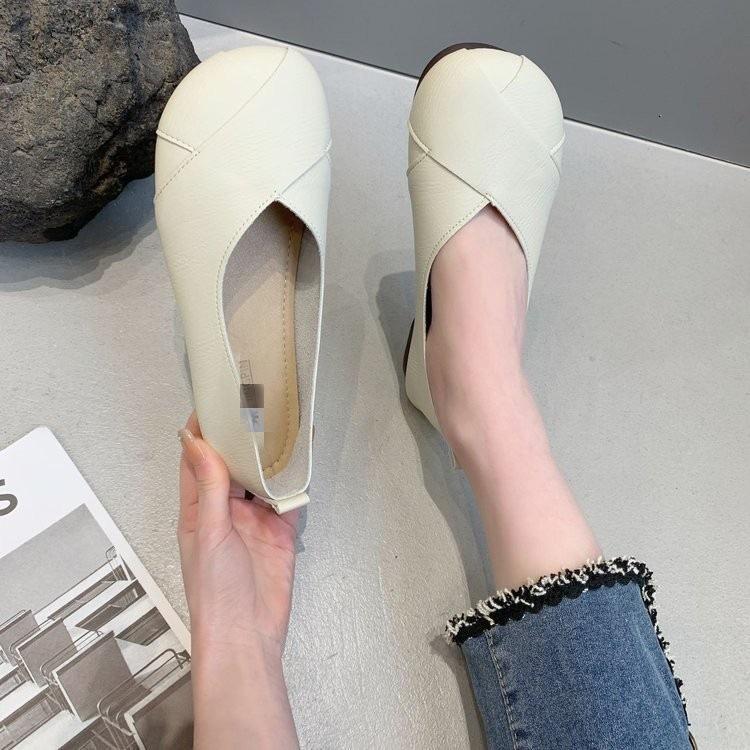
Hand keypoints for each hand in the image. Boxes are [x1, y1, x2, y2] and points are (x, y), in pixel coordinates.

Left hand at [178, 413, 298, 748]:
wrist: (248, 636)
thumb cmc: (215, 592)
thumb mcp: (209, 533)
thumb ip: (208, 487)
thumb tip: (197, 442)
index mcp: (198, 508)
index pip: (197, 460)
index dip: (202, 431)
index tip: (213, 401)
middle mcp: (225, 510)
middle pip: (232, 464)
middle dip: (241, 437)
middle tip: (256, 405)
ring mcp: (255, 520)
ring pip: (262, 478)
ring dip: (270, 457)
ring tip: (281, 426)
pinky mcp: (281, 533)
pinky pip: (289, 500)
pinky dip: (296, 483)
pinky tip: (303, 463)